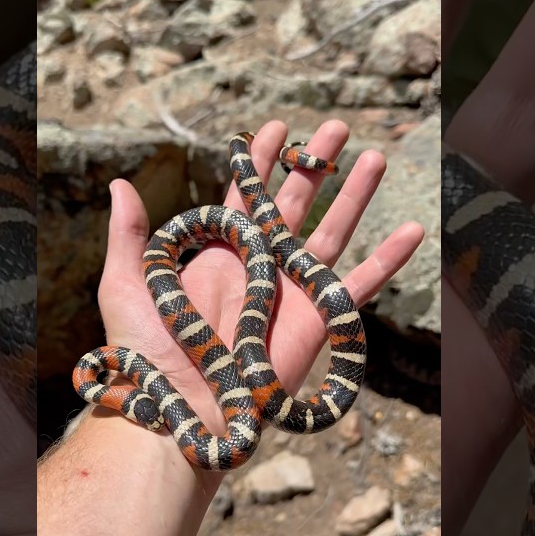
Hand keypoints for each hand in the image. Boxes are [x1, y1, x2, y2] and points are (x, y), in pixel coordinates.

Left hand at [37, 120, 423, 535]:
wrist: (181, 408)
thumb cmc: (147, 353)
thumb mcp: (126, 283)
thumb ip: (129, 234)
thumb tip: (120, 183)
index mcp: (218, 255)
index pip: (245, 197)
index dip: (260, 162)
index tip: (276, 126)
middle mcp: (260, 267)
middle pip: (296, 202)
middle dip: (316, 163)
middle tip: (338, 127)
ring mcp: (292, 292)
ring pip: (333, 231)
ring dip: (354, 194)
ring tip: (375, 156)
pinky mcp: (318, 319)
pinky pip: (360, 284)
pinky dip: (389, 259)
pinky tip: (414, 231)